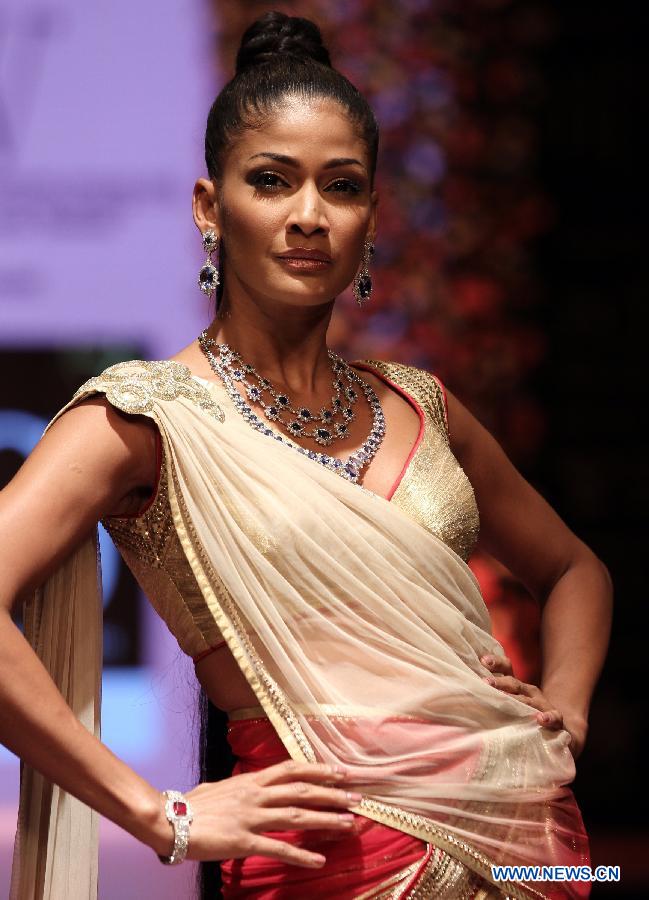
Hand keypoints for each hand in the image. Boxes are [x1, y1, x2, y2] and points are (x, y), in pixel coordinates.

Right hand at [149, 759, 360, 867]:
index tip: (340, 771)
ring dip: (326, 820)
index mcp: (251, 781)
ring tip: (349, 825)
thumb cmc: (192, 804)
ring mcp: (251, 817)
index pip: (292, 769)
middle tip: (357, 797)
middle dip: (333, 794)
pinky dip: (300, 855)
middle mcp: (256, 795)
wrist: (169, 819)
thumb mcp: (222, 787)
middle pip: (302, 790)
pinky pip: (277, 848)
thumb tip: (252, 786)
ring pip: (297, 815)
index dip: (318, 769)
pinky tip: (319, 860)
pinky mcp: (243, 841)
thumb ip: (242, 787)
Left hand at [479, 654, 586, 757]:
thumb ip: (492, 699)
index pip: (507, 668)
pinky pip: (554, 717)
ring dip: (518, 699)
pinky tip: (540, 719)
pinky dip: (548, 718)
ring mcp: (543, 705)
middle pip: (514, 683)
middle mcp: (530, 692)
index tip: (483, 660)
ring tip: (505, 698)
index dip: (496, 663)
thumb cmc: (525, 717)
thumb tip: (465, 694)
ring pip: (529, 699)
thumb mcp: (509, 706)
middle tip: (485, 682)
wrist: (559, 731)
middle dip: (499, 681)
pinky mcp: (556, 720)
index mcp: (517, 686)